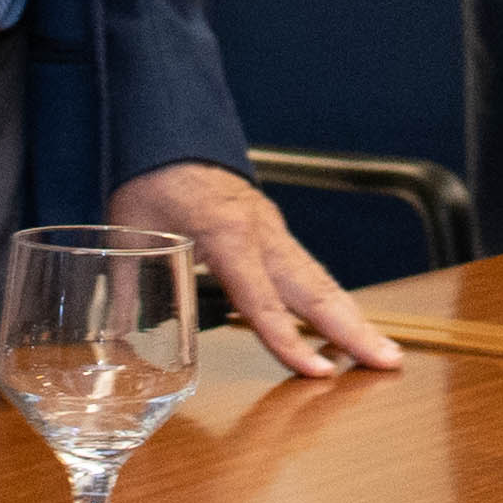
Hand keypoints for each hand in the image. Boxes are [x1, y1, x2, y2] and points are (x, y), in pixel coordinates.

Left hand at [107, 160, 407, 378]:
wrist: (171, 130)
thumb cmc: (151, 178)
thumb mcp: (130, 231)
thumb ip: (128, 288)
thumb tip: (114, 340)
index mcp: (226, 234)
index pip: (262, 300)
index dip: (289, 340)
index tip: (319, 372)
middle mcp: (262, 234)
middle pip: (313, 290)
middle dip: (353, 330)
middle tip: (388, 363)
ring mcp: (273, 231)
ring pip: (320, 280)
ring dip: (354, 318)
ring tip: (385, 354)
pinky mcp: (274, 232)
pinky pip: (310, 270)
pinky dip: (334, 300)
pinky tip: (349, 326)